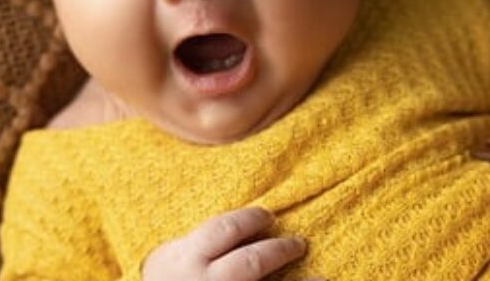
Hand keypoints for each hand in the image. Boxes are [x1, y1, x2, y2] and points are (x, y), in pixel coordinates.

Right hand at [142, 206, 314, 280]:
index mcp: (189, 258)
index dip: (252, 218)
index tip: (268, 216)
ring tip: (319, 279)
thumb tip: (245, 224)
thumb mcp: (169, 256)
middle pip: (251, 262)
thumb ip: (201, 241)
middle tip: (299, 243)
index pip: (226, 229)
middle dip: (280, 249)